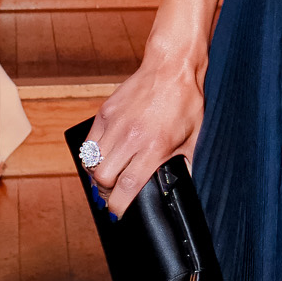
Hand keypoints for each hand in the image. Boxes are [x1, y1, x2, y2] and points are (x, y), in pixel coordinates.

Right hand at [83, 49, 204, 217]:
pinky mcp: (105, 112)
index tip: (118, 212)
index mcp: (154, 147)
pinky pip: (88, 142)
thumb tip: (181, 185)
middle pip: (102, 178)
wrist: (171, 67)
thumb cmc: (186, 102)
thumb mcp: (193, 138)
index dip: (118, 206)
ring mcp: (114, 123)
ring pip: (91, 161)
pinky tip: (102, 156)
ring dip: (96, 174)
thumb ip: (184, 165)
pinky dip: (91, 154)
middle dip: (106, 192)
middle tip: (113, 193)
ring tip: (107, 176)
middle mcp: (131, 137)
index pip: (127, 187)